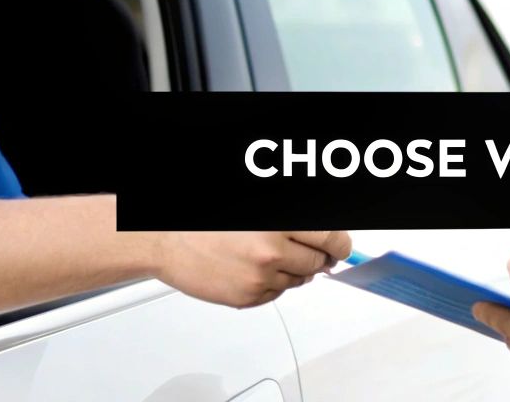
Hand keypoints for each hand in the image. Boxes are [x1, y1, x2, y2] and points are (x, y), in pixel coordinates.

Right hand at [153, 230, 350, 307]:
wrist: (166, 240)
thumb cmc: (205, 222)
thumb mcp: (253, 211)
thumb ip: (291, 224)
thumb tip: (323, 235)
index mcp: (277, 222)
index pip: (330, 237)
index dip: (341, 244)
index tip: (342, 247)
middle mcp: (271, 251)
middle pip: (317, 263)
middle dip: (317, 258)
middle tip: (308, 252)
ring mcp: (259, 277)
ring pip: (297, 281)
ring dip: (291, 271)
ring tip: (266, 256)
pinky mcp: (247, 298)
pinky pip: (275, 295)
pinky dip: (271, 285)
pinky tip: (252, 269)